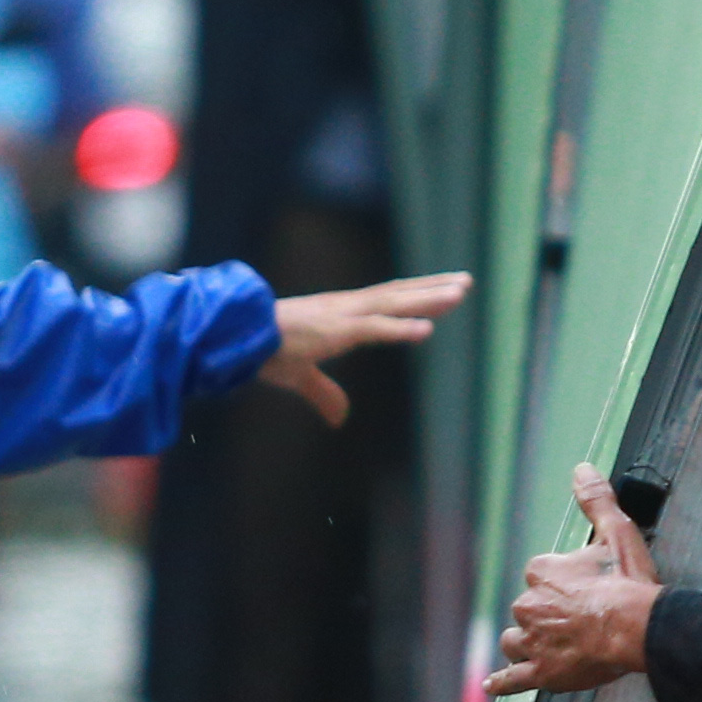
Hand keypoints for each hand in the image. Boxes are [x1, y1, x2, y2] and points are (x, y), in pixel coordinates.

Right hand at [256, 271, 465, 424]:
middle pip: (398, 293)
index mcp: (339, 314)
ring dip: (429, 299)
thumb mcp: (300, 375)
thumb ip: (323, 394)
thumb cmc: (262, 350)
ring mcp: (341, 316)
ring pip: (394, 303)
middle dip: (433, 287)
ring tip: (461, 293)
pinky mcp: (334, 330)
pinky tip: (426, 329)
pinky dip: (401, 328)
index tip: (443, 288)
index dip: (415, 294)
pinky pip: (374, 329)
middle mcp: (345, 307)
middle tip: (466, 281)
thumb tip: (340, 419)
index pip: (386, 299)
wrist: (235, 337)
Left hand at [488, 466, 659, 698]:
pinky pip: (514, 678)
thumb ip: (596, 501)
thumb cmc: (628, 583)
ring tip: (544, 645)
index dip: (563, 581)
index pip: (540, 573)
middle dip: (547, 612)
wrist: (638, 628)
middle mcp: (529, 605)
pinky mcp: (542, 672)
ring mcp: (533, 641)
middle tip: (579, 619)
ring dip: (525, 641)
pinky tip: (492, 684)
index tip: (584, 587)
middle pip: (528, 607)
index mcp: (542, 572)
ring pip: (515, 640)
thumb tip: (581, 469)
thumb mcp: (615, 532)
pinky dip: (502, 681)